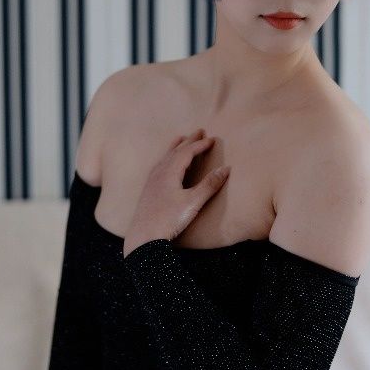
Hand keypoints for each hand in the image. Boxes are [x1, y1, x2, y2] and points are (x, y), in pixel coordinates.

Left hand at [122, 128, 230, 255]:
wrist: (143, 238)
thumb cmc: (169, 220)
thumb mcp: (193, 202)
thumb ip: (209, 185)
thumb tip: (226, 169)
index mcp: (169, 172)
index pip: (187, 152)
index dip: (200, 145)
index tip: (212, 139)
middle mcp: (159, 172)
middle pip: (175, 151)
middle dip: (188, 141)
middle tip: (199, 130)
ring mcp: (151, 181)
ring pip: (165, 157)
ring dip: (175, 147)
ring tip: (180, 139)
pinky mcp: (148, 190)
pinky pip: (158, 166)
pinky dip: (166, 158)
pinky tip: (165, 164)